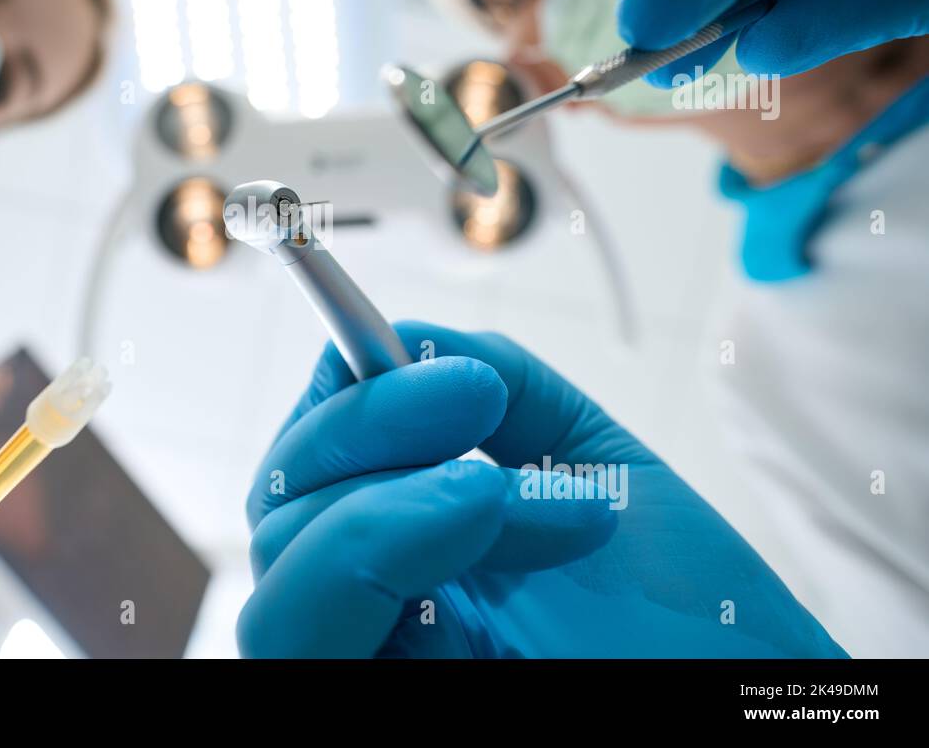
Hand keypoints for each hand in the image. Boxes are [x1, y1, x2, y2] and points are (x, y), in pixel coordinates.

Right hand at [238, 322, 845, 657]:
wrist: (749, 690)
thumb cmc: (695, 613)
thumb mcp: (596, 466)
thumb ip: (503, 390)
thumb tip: (403, 335)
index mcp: (415, 542)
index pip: (313, 459)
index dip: (343, 396)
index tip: (418, 352)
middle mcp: (379, 600)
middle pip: (279, 500)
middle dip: (368, 427)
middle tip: (474, 396)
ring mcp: (377, 649)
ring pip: (275, 561)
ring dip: (377, 497)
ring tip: (495, 490)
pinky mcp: (378, 690)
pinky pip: (291, 632)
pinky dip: (365, 549)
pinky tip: (469, 514)